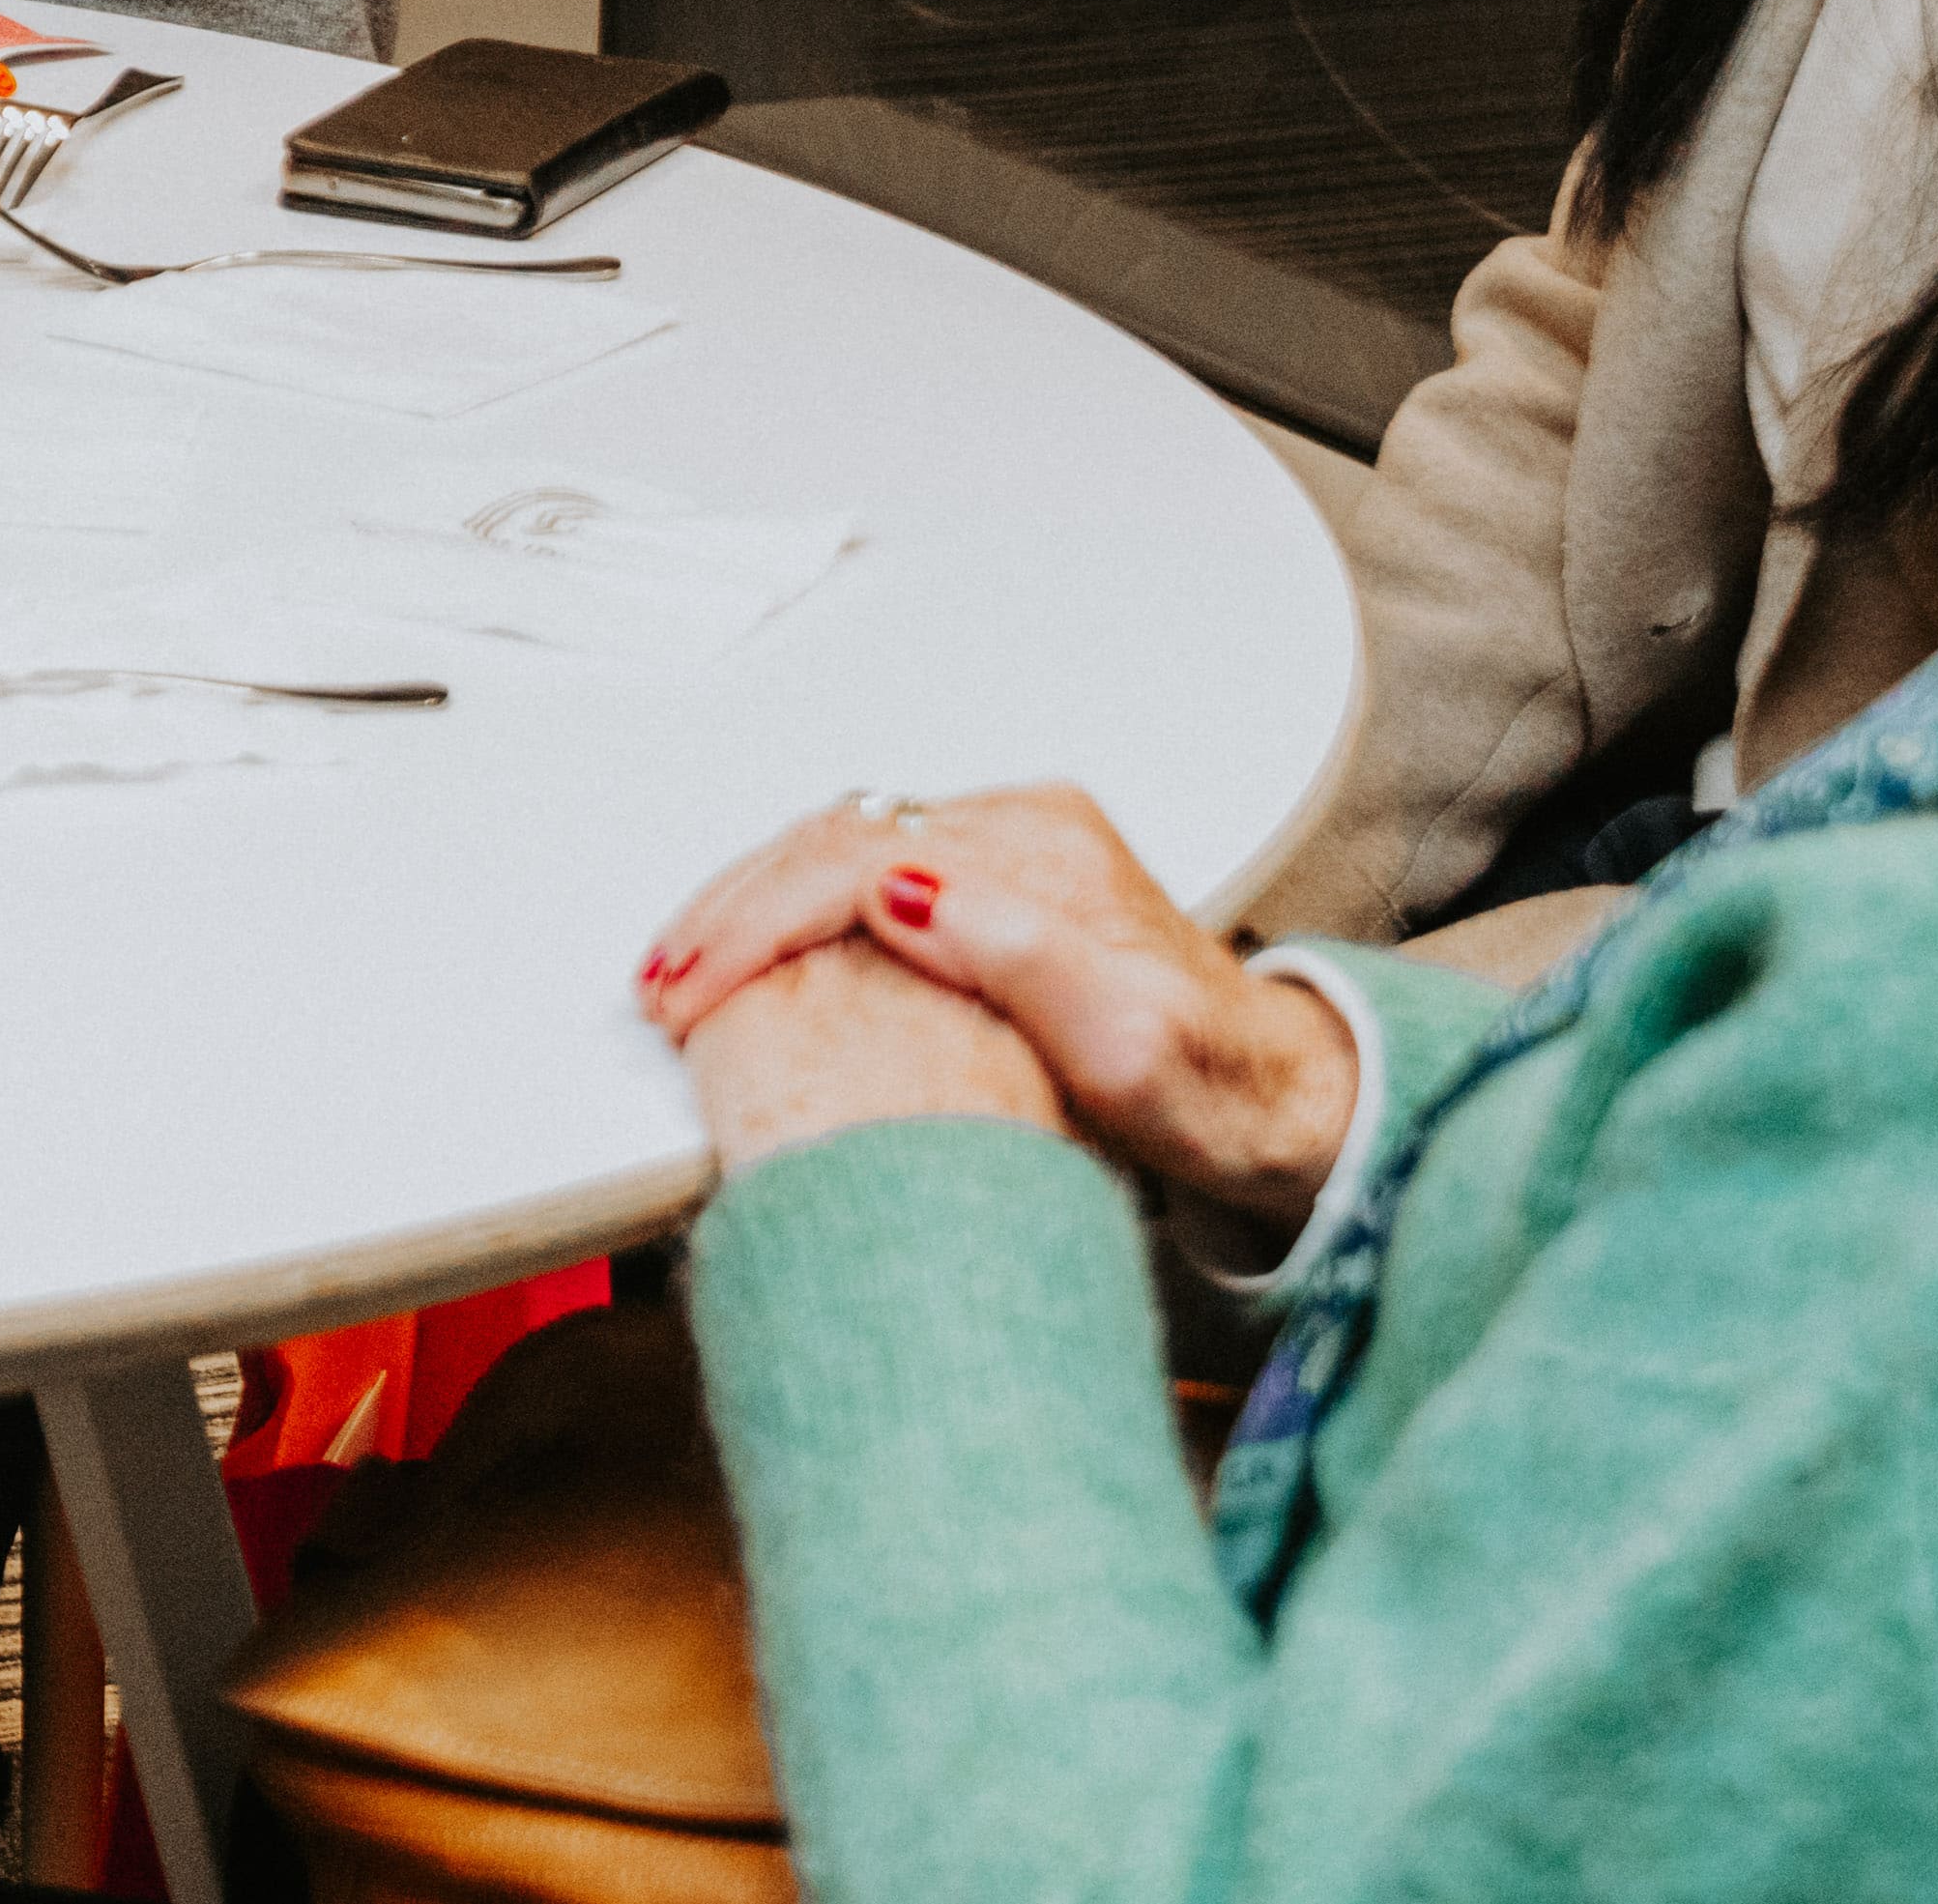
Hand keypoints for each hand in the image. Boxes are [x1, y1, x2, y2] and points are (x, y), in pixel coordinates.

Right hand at [643, 786, 1362, 1239]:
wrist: (1279, 1107)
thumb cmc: (1213, 1094)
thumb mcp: (1131, 1046)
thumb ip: (1021, 958)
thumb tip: (900, 888)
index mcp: (1045, 857)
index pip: (856, 859)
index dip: (758, 923)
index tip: (695, 990)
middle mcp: (1024, 831)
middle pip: (829, 838)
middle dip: (728, 910)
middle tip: (658, 985)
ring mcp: (1008, 849)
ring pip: (832, 846)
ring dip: (744, 904)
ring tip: (678, 968)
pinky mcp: (997, 880)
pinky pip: (859, 867)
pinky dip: (785, 907)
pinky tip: (747, 949)